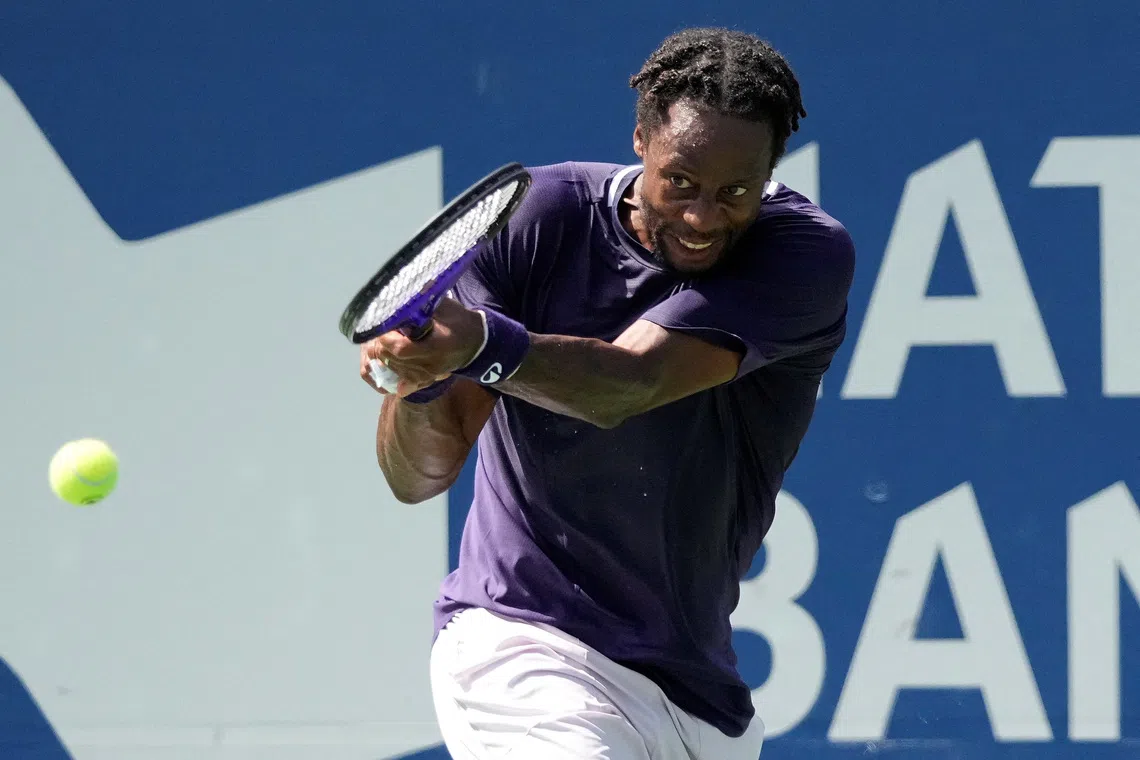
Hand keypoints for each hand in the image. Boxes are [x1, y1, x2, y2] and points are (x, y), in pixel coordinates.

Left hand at [359, 297, 485, 395]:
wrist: (478, 343)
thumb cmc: (459, 320)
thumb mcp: (443, 306)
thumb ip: (421, 303)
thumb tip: (398, 296)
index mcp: (436, 346)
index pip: (401, 349)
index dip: (386, 338)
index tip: (383, 326)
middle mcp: (431, 364)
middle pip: (395, 360)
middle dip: (382, 345)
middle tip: (381, 331)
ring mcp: (430, 375)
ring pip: (396, 369)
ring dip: (386, 356)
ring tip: (386, 341)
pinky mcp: (428, 378)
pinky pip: (405, 380)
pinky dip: (395, 370)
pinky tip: (390, 363)